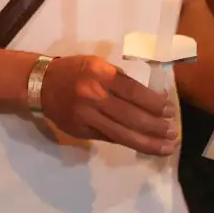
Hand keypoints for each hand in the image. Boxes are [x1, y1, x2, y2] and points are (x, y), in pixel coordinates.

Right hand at [37, 55, 177, 154]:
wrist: (40, 85)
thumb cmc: (74, 71)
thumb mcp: (98, 65)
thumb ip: (121, 80)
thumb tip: (152, 99)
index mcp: (100, 74)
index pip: (134, 91)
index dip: (154, 104)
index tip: (170, 111)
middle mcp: (93, 96)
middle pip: (131, 115)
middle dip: (156, 126)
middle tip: (173, 132)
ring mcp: (86, 116)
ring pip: (122, 133)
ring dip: (147, 142)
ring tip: (166, 147)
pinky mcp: (81, 131)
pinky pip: (109, 138)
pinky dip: (129, 142)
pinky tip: (144, 146)